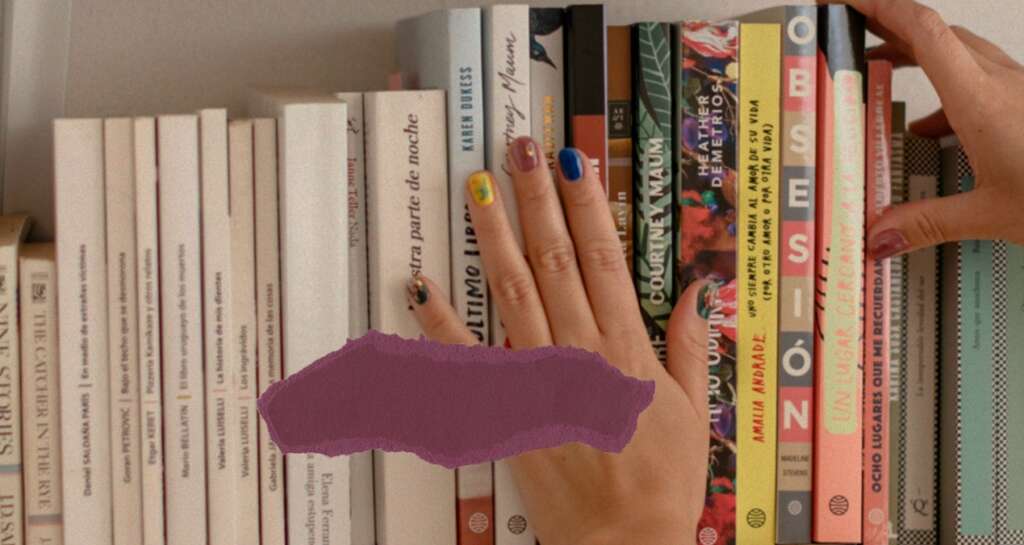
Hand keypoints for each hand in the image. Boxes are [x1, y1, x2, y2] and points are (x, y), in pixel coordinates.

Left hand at [405, 137, 709, 544]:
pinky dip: (439, 322)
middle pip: (554, 260)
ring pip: (511, 293)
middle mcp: (579, 352)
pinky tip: (421, 285)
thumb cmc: (661, 480)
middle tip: (519, 153)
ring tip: (478, 190)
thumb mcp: (694, 410)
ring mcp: (537, 380)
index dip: (587, 207)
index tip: (571, 165)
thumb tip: (701, 287)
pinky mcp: (505, 410)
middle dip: (535, 201)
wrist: (622, 541)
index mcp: (627, 348)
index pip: (604, 259)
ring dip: (493, 238)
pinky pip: (466, 360)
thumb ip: (692, 344)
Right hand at [839, 0, 1023, 256]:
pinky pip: (983, 82)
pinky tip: (935, 131)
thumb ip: (926, 223)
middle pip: (937, 35)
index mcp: (980, 98)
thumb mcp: (991, 215)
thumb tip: (876, 237)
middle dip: (890, 30)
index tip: (845, 2)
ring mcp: (1021, 90)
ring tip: (885, 79)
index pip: (921, 30)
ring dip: (920, 59)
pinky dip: (948, 94)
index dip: (880, 7)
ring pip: (962, 56)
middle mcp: (1001, 82)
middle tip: (853, 36)